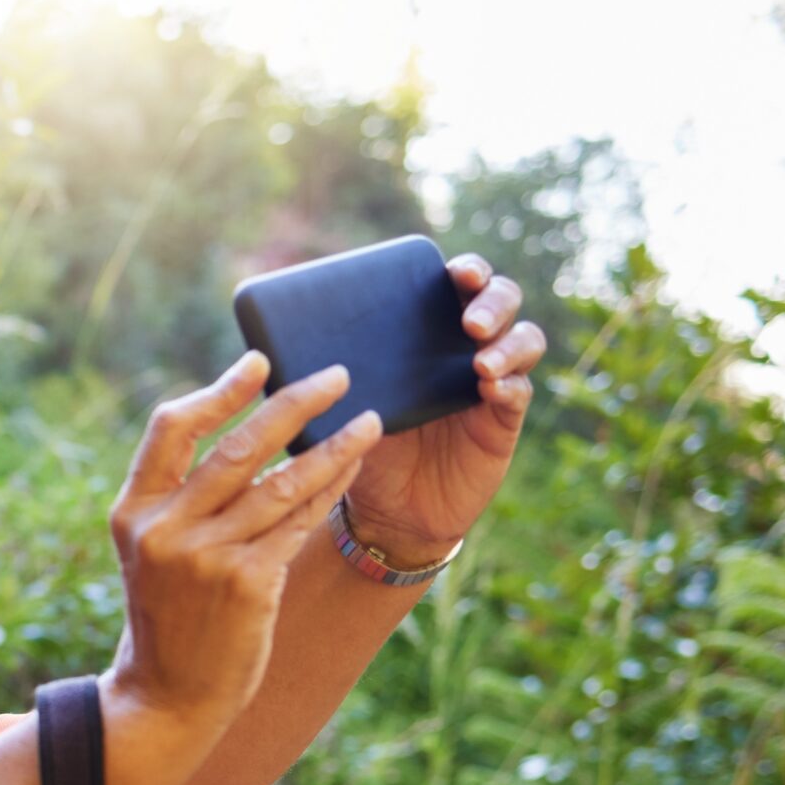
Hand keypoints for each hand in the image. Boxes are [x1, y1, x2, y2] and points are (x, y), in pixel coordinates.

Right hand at [106, 353, 383, 733]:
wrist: (167, 696)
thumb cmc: (169, 618)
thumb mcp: (152, 553)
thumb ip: (181, 500)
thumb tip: (249, 435)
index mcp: (132, 512)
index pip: (172, 428)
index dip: (220, 390)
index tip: (261, 361)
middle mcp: (164, 530)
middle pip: (238, 446)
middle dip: (294, 402)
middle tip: (337, 374)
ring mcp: (205, 557)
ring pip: (281, 482)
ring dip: (334, 445)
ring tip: (370, 419)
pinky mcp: (247, 584)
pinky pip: (299, 522)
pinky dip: (330, 490)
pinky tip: (354, 468)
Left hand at [343, 253, 545, 562]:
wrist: (383, 513)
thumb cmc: (356, 448)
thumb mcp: (337, 407)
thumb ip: (318, 376)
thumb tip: (261, 348)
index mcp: (425, 333)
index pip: (458, 286)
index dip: (467, 271)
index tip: (456, 272)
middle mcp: (463, 348)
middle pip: (501, 301)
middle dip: (495, 300)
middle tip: (470, 319)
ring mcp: (490, 381)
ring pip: (524, 340)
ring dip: (509, 343)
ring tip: (481, 362)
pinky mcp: (502, 420)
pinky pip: (518, 392)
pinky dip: (511, 384)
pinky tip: (491, 387)